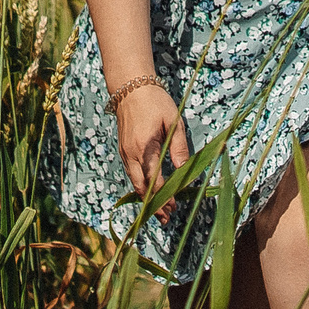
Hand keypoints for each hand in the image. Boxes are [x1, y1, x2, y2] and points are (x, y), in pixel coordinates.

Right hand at [116, 84, 191, 203]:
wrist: (130, 89)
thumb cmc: (156, 103)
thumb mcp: (173, 122)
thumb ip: (179, 147)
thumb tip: (186, 170)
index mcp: (145, 146)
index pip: (155, 178)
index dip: (165, 195)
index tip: (175, 207)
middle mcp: (131, 153)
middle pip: (141, 187)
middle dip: (153, 204)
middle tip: (166, 218)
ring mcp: (125, 153)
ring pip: (134, 182)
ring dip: (145, 198)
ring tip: (158, 212)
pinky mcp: (123, 151)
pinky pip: (131, 174)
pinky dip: (139, 187)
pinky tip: (148, 194)